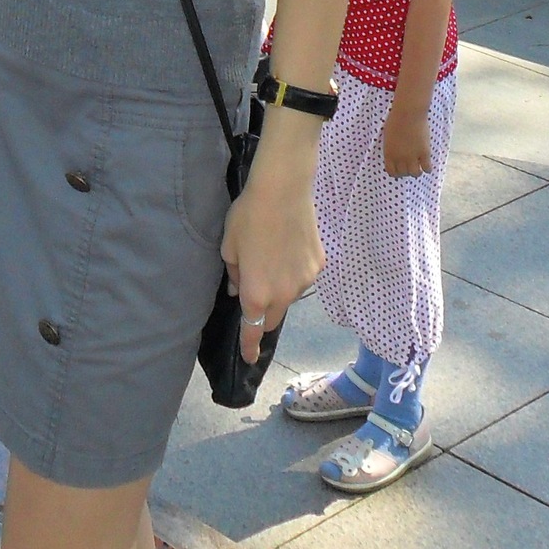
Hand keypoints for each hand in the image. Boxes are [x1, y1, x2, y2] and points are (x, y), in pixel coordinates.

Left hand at [221, 126, 321, 363]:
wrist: (284, 190)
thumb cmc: (249, 216)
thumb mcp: (229, 246)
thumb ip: (234, 275)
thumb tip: (239, 291)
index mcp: (256, 293)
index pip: (251, 331)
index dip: (249, 347)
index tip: (248, 358)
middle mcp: (283, 294)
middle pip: (272, 319)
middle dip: (262, 317)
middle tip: (255, 295)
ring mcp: (305, 281)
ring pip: (289, 297)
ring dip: (279, 290)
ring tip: (271, 259)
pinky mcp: (319, 266)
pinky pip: (303, 277)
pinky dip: (294, 272)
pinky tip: (289, 246)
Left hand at [381, 100, 433, 176]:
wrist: (408, 113)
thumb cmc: (396, 119)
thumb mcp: (388, 136)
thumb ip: (391, 147)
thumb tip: (395, 155)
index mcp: (389, 153)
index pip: (391, 172)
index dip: (396, 172)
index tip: (400, 169)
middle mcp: (400, 158)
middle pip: (403, 173)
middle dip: (406, 171)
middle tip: (411, 166)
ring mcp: (412, 156)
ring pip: (415, 174)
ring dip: (417, 171)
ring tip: (419, 166)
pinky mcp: (424, 153)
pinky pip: (427, 168)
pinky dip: (428, 168)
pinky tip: (427, 164)